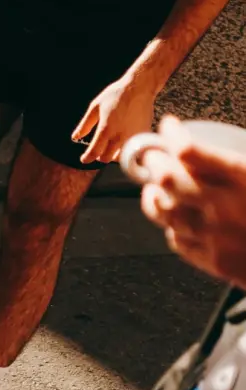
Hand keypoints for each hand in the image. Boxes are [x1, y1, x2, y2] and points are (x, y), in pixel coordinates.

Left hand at [72, 71, 157, 165]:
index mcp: (106, 129)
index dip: (87, 158)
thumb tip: (76, 137)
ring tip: (111, 147)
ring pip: (121, 157)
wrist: (140, 87)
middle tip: (98, 151)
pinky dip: (126, 149)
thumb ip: (85, 124)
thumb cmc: (117, 94)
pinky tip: (123, 141)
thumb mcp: (95, 107)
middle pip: (107, 158)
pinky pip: (133, 150)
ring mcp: (132, 137)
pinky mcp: (143, 135)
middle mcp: (119, 136)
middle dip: (100, 157)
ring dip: (114, 155)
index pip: (94, 152)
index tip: (84, 159)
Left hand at [140, 115, 245, 284]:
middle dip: (152, 161)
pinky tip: (174, 218)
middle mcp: (225, 207)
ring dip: (152, 194)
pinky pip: (177, 240)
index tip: (170, 127)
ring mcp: (216, 237)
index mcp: (245, 179)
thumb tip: (221, 152)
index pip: (191, 152)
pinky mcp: (214, 262)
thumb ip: (241, 164)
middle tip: (152, 154)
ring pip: (164, 211)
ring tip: (153, 185)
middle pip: (167, 179)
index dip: (173, 135)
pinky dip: (170, 225)